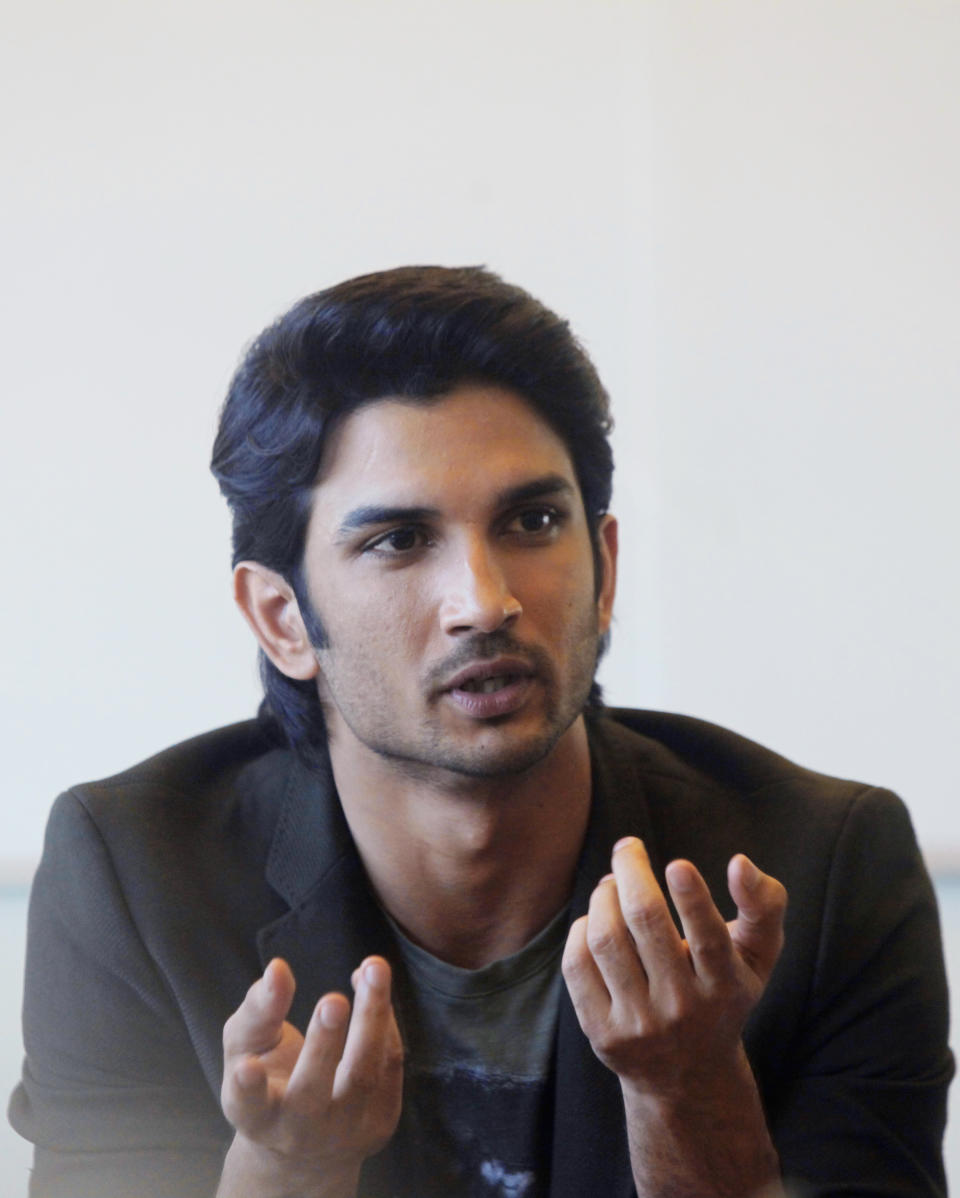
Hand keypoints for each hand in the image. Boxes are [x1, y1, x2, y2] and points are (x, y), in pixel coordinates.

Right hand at [218, 957, 402, 1197]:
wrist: (309, 1148)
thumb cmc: (270, 1082)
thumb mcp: (247, 1050)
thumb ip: (258, 1011)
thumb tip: (277, 968)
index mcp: (258, 1116)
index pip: (249, 1106)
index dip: (247, 1088)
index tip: (246, 1067)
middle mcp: (301, 1131)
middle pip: (313, 1092)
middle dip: (323, 1045)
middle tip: (332, 1001)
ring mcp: (346, 1131)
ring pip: (363, 1074)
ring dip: (371, 1017)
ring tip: (373, 968)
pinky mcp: (382, 1120)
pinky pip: (389, 1062)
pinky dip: (385, 1018)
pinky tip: (374, 982)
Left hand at [561, 838, 786, 1197]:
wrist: (687, 1076)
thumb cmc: (723, 993)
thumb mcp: (757, 956)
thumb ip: (765, 905)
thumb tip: (740, 863)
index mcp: (725, 986)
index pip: (708, 939)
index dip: (692, 898)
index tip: (677, 863)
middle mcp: (683, 1009)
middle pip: (646, 925)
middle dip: (631, 873)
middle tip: (627, 847)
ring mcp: (639, 1024)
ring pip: (607, 941)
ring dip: (603, 896)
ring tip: (611, 882)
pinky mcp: (602, 1034)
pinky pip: (578, 966)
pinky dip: (581, 930)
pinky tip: (594, 920)